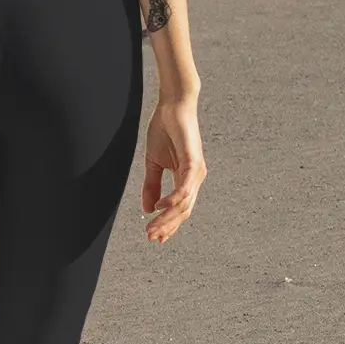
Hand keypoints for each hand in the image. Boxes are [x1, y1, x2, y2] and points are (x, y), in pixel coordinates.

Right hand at [141, 93, 205, 242]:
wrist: (173, 106)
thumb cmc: (165, 130)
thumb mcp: (153, 162)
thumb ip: (152, 185)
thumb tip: (148, 208)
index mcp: (185, 179)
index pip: (179, 209)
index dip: (168, 224)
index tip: (154, 237)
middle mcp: (194, 178)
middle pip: (183, 211)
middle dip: (166, 226)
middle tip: (150, 237)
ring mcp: (196, 171)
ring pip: (184, 203)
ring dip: (167, 218)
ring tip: (152, 228)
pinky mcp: (193, 161)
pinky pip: (185, 186)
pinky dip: (173, 199)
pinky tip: (161, 207)